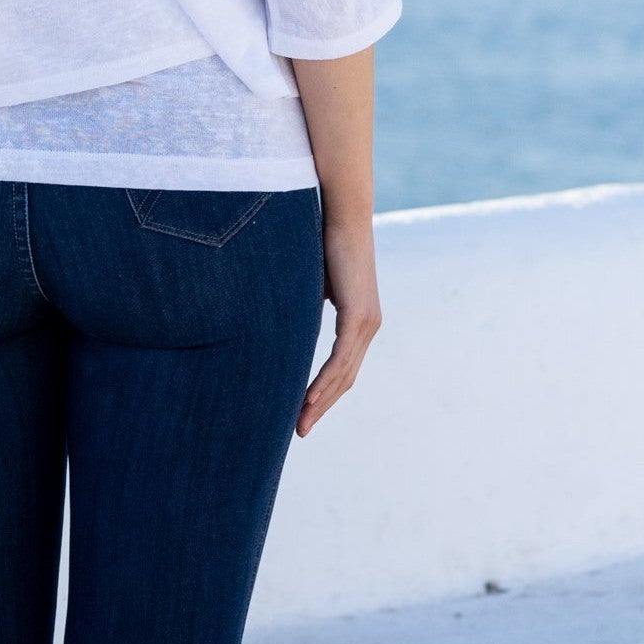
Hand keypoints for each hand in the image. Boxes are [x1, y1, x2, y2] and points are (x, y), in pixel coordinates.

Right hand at [296, 218, 379, 435]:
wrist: (342, 213)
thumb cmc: (320, 241)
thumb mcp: (308, 284)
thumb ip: (301, 307)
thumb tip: (275, 321)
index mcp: (358, 321)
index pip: (342, 368)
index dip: (323, 393)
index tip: (302, 412)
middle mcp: (368, 326)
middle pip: (345, 379)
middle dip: (321, 407)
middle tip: (299, 430)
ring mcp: (367, 323)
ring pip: (343, 374)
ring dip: (320, 401)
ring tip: (300, 423)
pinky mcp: (359, 316)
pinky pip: (340, 358)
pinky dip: (324, 381)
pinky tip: (308, 399)